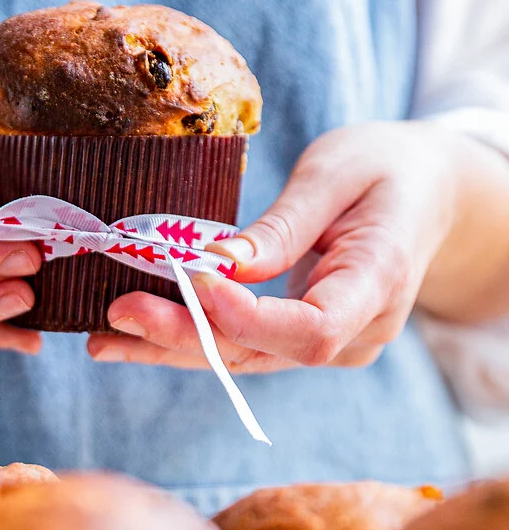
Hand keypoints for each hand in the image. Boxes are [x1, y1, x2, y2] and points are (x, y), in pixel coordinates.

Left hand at [89, 121, 459, 371]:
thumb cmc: (387, 170)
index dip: (248, 317)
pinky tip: (132, 337)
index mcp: (379, 282)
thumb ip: (285, 226)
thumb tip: (218, 266)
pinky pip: (241, 347)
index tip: (194, 277)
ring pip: (241, 359)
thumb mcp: (339, 172)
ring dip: (171, 347)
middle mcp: (356, 332)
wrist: (426, 195)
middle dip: (185, 336)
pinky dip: (187, 339)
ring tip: (104, 338)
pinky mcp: (301, 340)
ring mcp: (330, 344)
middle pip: (262, 354)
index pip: (312, 329)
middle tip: (117, 312)